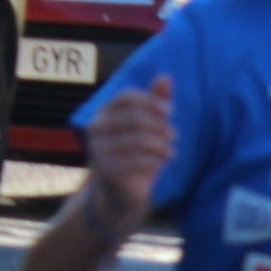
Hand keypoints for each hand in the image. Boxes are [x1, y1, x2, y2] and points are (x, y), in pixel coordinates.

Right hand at [86, 75, 173, 219]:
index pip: (127, 97)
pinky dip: (155, 160)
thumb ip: (155, 103)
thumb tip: (165, 77)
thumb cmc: (136, 155)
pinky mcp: (104, 170)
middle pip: (135, 118)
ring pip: (137, 139)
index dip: (151, 101)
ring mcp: (97, 149)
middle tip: (174, 136)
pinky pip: (136, 160)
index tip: (170, 111)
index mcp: (104, 113)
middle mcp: (95, 128)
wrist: (120, 193)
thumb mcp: (149, 128)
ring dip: (160, 144)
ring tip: (171, 151)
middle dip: (159, 126)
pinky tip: (165, 161)